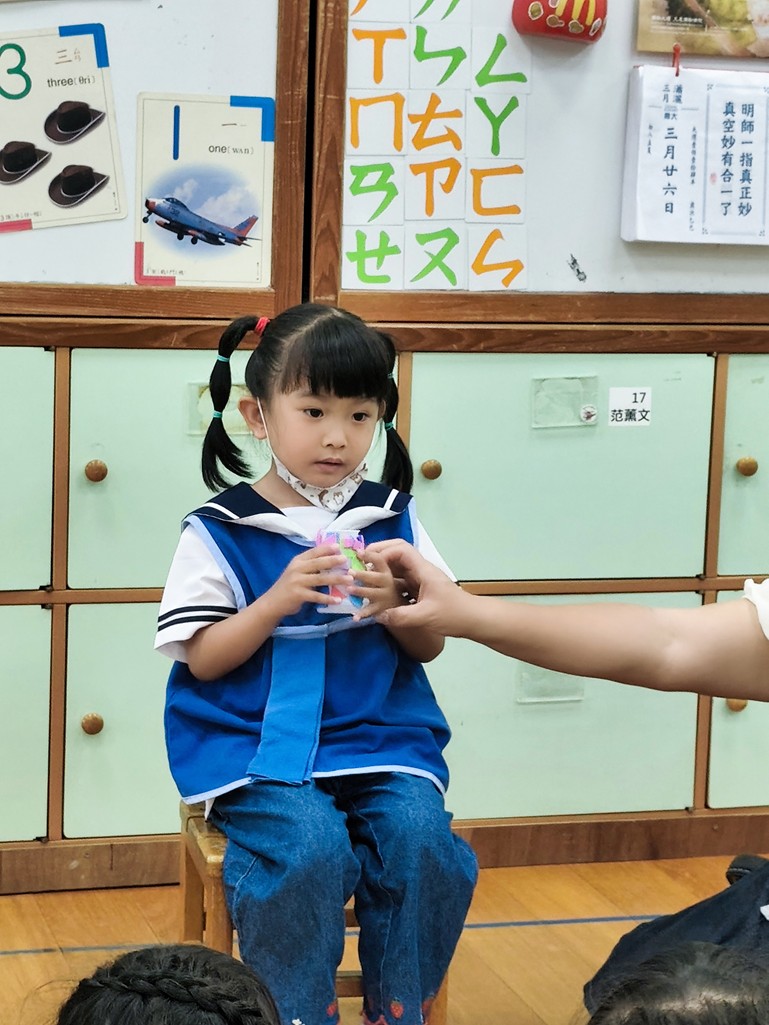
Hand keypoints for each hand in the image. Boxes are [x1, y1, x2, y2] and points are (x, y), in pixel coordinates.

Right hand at [265, 545, 351, 617]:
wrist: (272, 603)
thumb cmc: (288, 586)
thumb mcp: (296, 572)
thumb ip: (310, 566)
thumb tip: (331, 561)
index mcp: (298, 561)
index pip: (313, 552)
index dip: (326, 549)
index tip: (338, 546)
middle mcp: (297, 569)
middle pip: (318, 563)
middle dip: (333, 561)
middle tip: (346, 560)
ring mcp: (297, 582)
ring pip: (320, 579)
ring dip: (336, 579)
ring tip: (349, 580)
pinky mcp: (298, 595)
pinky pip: (316, 596)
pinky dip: (328, 598)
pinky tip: (338, 600)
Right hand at [352, 540, 467, 633]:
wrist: (474, 620)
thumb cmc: (454, 614)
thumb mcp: (426, 616)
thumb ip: (401, 616)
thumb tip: (378, 616)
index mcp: (424, 570)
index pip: (401, 550)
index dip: (382, 551)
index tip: (366, 559)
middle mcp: (422, 571)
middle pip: (398, 554)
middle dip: (379, 555)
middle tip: (360, 561)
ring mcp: (422, 580)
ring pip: (398, 568)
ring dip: (382, 569)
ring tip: (364, 575)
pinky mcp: (422, 590)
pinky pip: (401, 582)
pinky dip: (389, 583)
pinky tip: (378, 592)